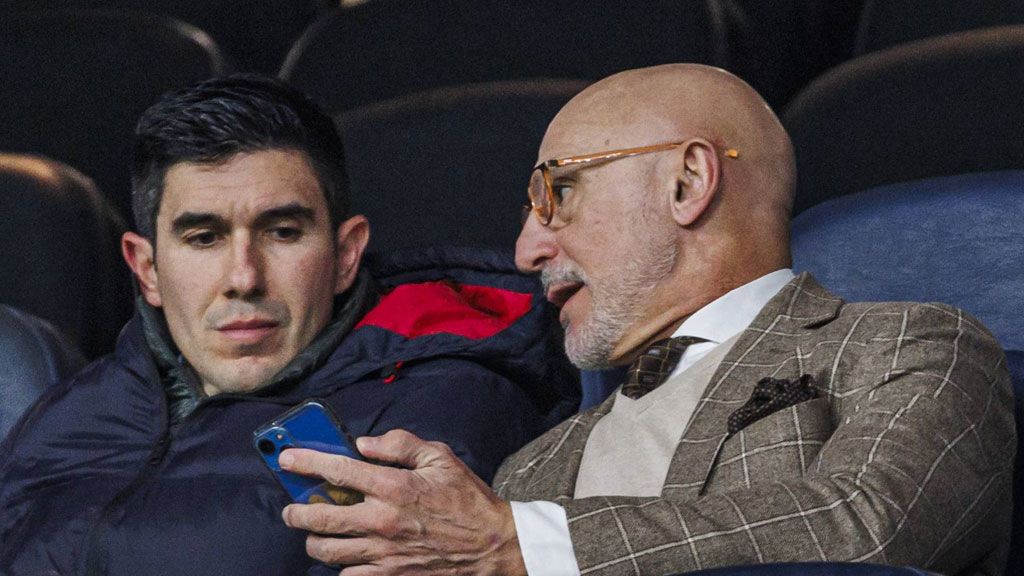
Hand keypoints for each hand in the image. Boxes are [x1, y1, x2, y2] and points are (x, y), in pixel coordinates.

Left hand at [279, 429, 526, 574]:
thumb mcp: (440, 457)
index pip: (337, 471)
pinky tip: (343, 556)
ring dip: (314, 539)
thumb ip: (400, 444)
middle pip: (320, 517)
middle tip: (291, 508)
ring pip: (327, 550)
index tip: (286, 459)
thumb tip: (364, 443)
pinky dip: (340, 567)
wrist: (493, 546)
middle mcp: (382, 521)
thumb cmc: (468, 499)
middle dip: (296, 511)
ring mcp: (383, 553)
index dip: (305, 463)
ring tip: (314, 532)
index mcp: (393, 487)